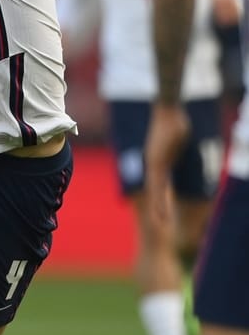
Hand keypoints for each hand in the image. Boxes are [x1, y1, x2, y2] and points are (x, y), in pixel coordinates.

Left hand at [143, 103, 189, 224]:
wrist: (167, 110)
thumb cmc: (173, 124)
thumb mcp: (176, 142)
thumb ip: (177, 151)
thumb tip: (181, 152)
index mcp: (157, 163)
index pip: (158, 185)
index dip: (160, 199)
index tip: (162, 212)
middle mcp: (153, 165)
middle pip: (155, 191)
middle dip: (158, 208)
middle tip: (160, 224)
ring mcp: (153, 163)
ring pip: (155, 190)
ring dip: (159, 206)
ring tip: (161, 222)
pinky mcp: (157, 160)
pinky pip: (158, 181)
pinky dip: (160, 194)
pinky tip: (161, 203)